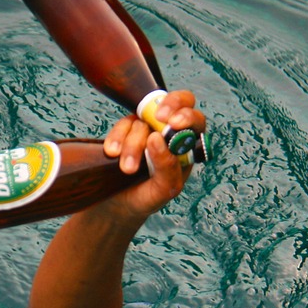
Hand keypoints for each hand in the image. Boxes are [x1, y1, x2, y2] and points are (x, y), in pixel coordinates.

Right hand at [98, 90, 203, 221]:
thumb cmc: (149, 196)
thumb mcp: (164, 189)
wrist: (118, 204)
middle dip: (168, 106)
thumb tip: (157, 139)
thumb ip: (167, 167)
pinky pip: (123, 124)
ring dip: (133, 144)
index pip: (195, 120)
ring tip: (127, 169)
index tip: (172, 123)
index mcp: (187, 145)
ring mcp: (148, 128)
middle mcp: (170, 132)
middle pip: (177, 102)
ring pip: (143, 120)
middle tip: (158, 118)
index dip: (186, 115)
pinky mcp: (126, 130)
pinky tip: (112, 153)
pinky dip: (117, 138)